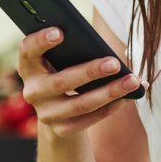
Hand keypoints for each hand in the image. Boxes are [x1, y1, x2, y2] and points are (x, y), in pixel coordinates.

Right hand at [16, 28, 141, 138]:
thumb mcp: (61, 59)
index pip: (28, 50)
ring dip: (110, 92)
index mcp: (29, 66)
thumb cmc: (64, 71)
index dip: (40, 41)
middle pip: (61, 82)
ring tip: (132, 81)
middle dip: (90, 72)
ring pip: (81, 104)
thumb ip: (72, 49)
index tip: (60, 31)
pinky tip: (128, 97)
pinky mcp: (62, 130)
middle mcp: (33, 91)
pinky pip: (90, 119)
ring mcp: (46, 114)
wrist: (56, 111)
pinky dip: (112, 107)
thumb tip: (108, 52)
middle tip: (115, 63)